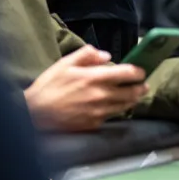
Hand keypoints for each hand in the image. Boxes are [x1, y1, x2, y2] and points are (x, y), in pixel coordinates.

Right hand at [24, 45, 147, 131]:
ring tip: (135, 95)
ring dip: (133, 100)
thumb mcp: (64, 64)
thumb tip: (106, 56)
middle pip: (132, 92)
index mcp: (94, 78)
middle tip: (143, 85)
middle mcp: (101, 95)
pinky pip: (112, 116)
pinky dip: (117, 110)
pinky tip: (117, 107)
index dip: (139, 71)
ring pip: (126, 106)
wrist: (34, 114)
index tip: (142, 71)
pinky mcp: (94, 124)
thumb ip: (87, 55)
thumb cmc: (48, 87)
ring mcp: (99, 111)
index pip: (127, 73)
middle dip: (141, 87)